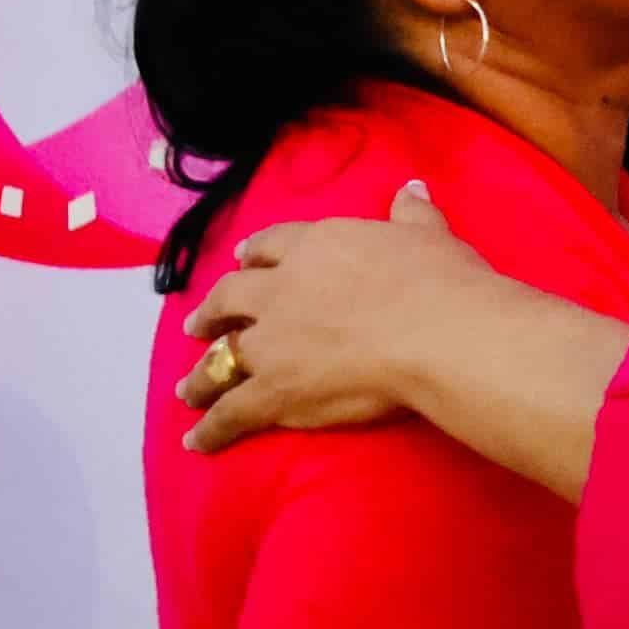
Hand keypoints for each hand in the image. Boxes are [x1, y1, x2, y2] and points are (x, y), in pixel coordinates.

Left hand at [175, 179, 502, 453]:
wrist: (435, 332)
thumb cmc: (440, 279)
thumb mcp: (429, 235)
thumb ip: (411, 213)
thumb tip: (411, 187)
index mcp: (317, 246)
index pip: (270, 245)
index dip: (253, 254)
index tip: (241, 260)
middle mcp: (281, 290)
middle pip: (230, 297)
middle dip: (212, 312)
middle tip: (198, 325)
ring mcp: (270, 342)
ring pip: (221, 358)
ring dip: (200, 374)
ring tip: (187, 387)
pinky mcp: (272, 390)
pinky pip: (231, 413)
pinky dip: (210, 428)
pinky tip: (196, 440)